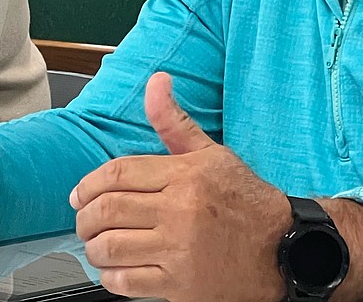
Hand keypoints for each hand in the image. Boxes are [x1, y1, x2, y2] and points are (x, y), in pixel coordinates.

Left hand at [69, 71, 291, 301]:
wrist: (283, 249)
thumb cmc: (244, 200)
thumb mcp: (211, 153)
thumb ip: (174, 122)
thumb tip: (157, 81)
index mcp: (184, 176)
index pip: (117, 174)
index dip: (88, 184)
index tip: (80, 195)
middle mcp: (180, 212)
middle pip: (108, 210)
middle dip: (85, 217)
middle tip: (84, 220)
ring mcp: (180, 251)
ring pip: (111, 248)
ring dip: (93, 247)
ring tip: (96, 244)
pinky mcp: (182, 286)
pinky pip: (128, 283)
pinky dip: (110, 277)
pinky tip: (114, 269)